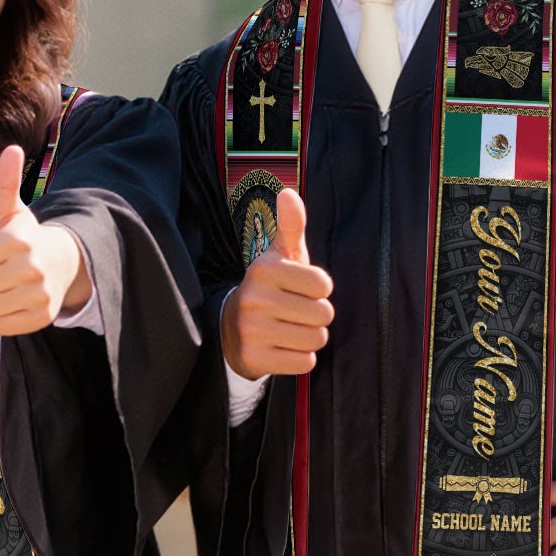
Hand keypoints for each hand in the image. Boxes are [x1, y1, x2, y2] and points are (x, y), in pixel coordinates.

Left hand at [0, 144, 87, 333]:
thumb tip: (12, 148)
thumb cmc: (25, 237)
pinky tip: (13, 301)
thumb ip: (5, 182)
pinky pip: (1, 326)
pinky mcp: (42, 317)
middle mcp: (30, 269)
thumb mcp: (12, 210)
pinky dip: (2, 317)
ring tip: (1, 286)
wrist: (64, 262)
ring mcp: (38, 295)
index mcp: (17, 241)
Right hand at [220, 187, 332, 376]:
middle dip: (316, 316)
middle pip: (324, 314)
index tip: (299, 289)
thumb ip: (290, 226)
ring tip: (289, 329)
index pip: (324, 285)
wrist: (230, 328)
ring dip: (310, 337)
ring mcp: (252, 330)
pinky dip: (299, 358)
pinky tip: (282, 347)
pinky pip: (304, 362)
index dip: (319, 290)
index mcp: (264, 269)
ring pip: (316, 339)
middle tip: (294, 312)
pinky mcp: (254, 358)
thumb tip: (289, 193)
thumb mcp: (279, 256)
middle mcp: (254, 298)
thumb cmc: (269, 288)